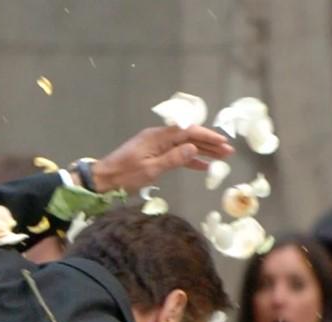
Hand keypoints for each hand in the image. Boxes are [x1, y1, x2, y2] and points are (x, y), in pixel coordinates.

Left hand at [93, 126, 234, 192]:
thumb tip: (194, 148)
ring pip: (184, 146)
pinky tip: (202, 166)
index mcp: (158, 136)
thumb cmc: (124, 175)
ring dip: (202, 151)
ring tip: (221, 158)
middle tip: (229, 151)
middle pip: (188, 137)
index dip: (207, 136)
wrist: (103, 179)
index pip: (188, 132)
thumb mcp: (150, 169)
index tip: (223, 142)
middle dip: (209, 143)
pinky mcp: (153, 155)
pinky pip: (176, 154)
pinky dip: (189, 159)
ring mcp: (156, 146)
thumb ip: (173, 159)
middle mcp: (158, 137)